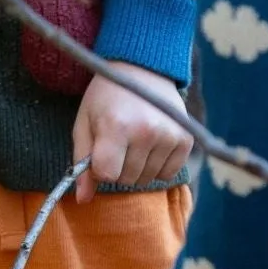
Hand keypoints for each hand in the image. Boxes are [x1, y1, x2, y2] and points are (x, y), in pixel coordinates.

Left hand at [72, 62, 192, 204]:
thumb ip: (82, 162)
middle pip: (127, 179)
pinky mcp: (186, 139)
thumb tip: (82, 199)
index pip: (107, 174)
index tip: (101, 151)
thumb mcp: (85, 123)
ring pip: (147, 179)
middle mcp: (146, 131)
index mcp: (117, 126)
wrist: (143, 69)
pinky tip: (151, 146)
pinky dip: (157, 167)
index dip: (101, 167)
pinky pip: (168, 174)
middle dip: (118, 167)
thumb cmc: (107, 97)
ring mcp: (169, 135)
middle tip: (118, 142)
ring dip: (137, 168)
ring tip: (134, 141)